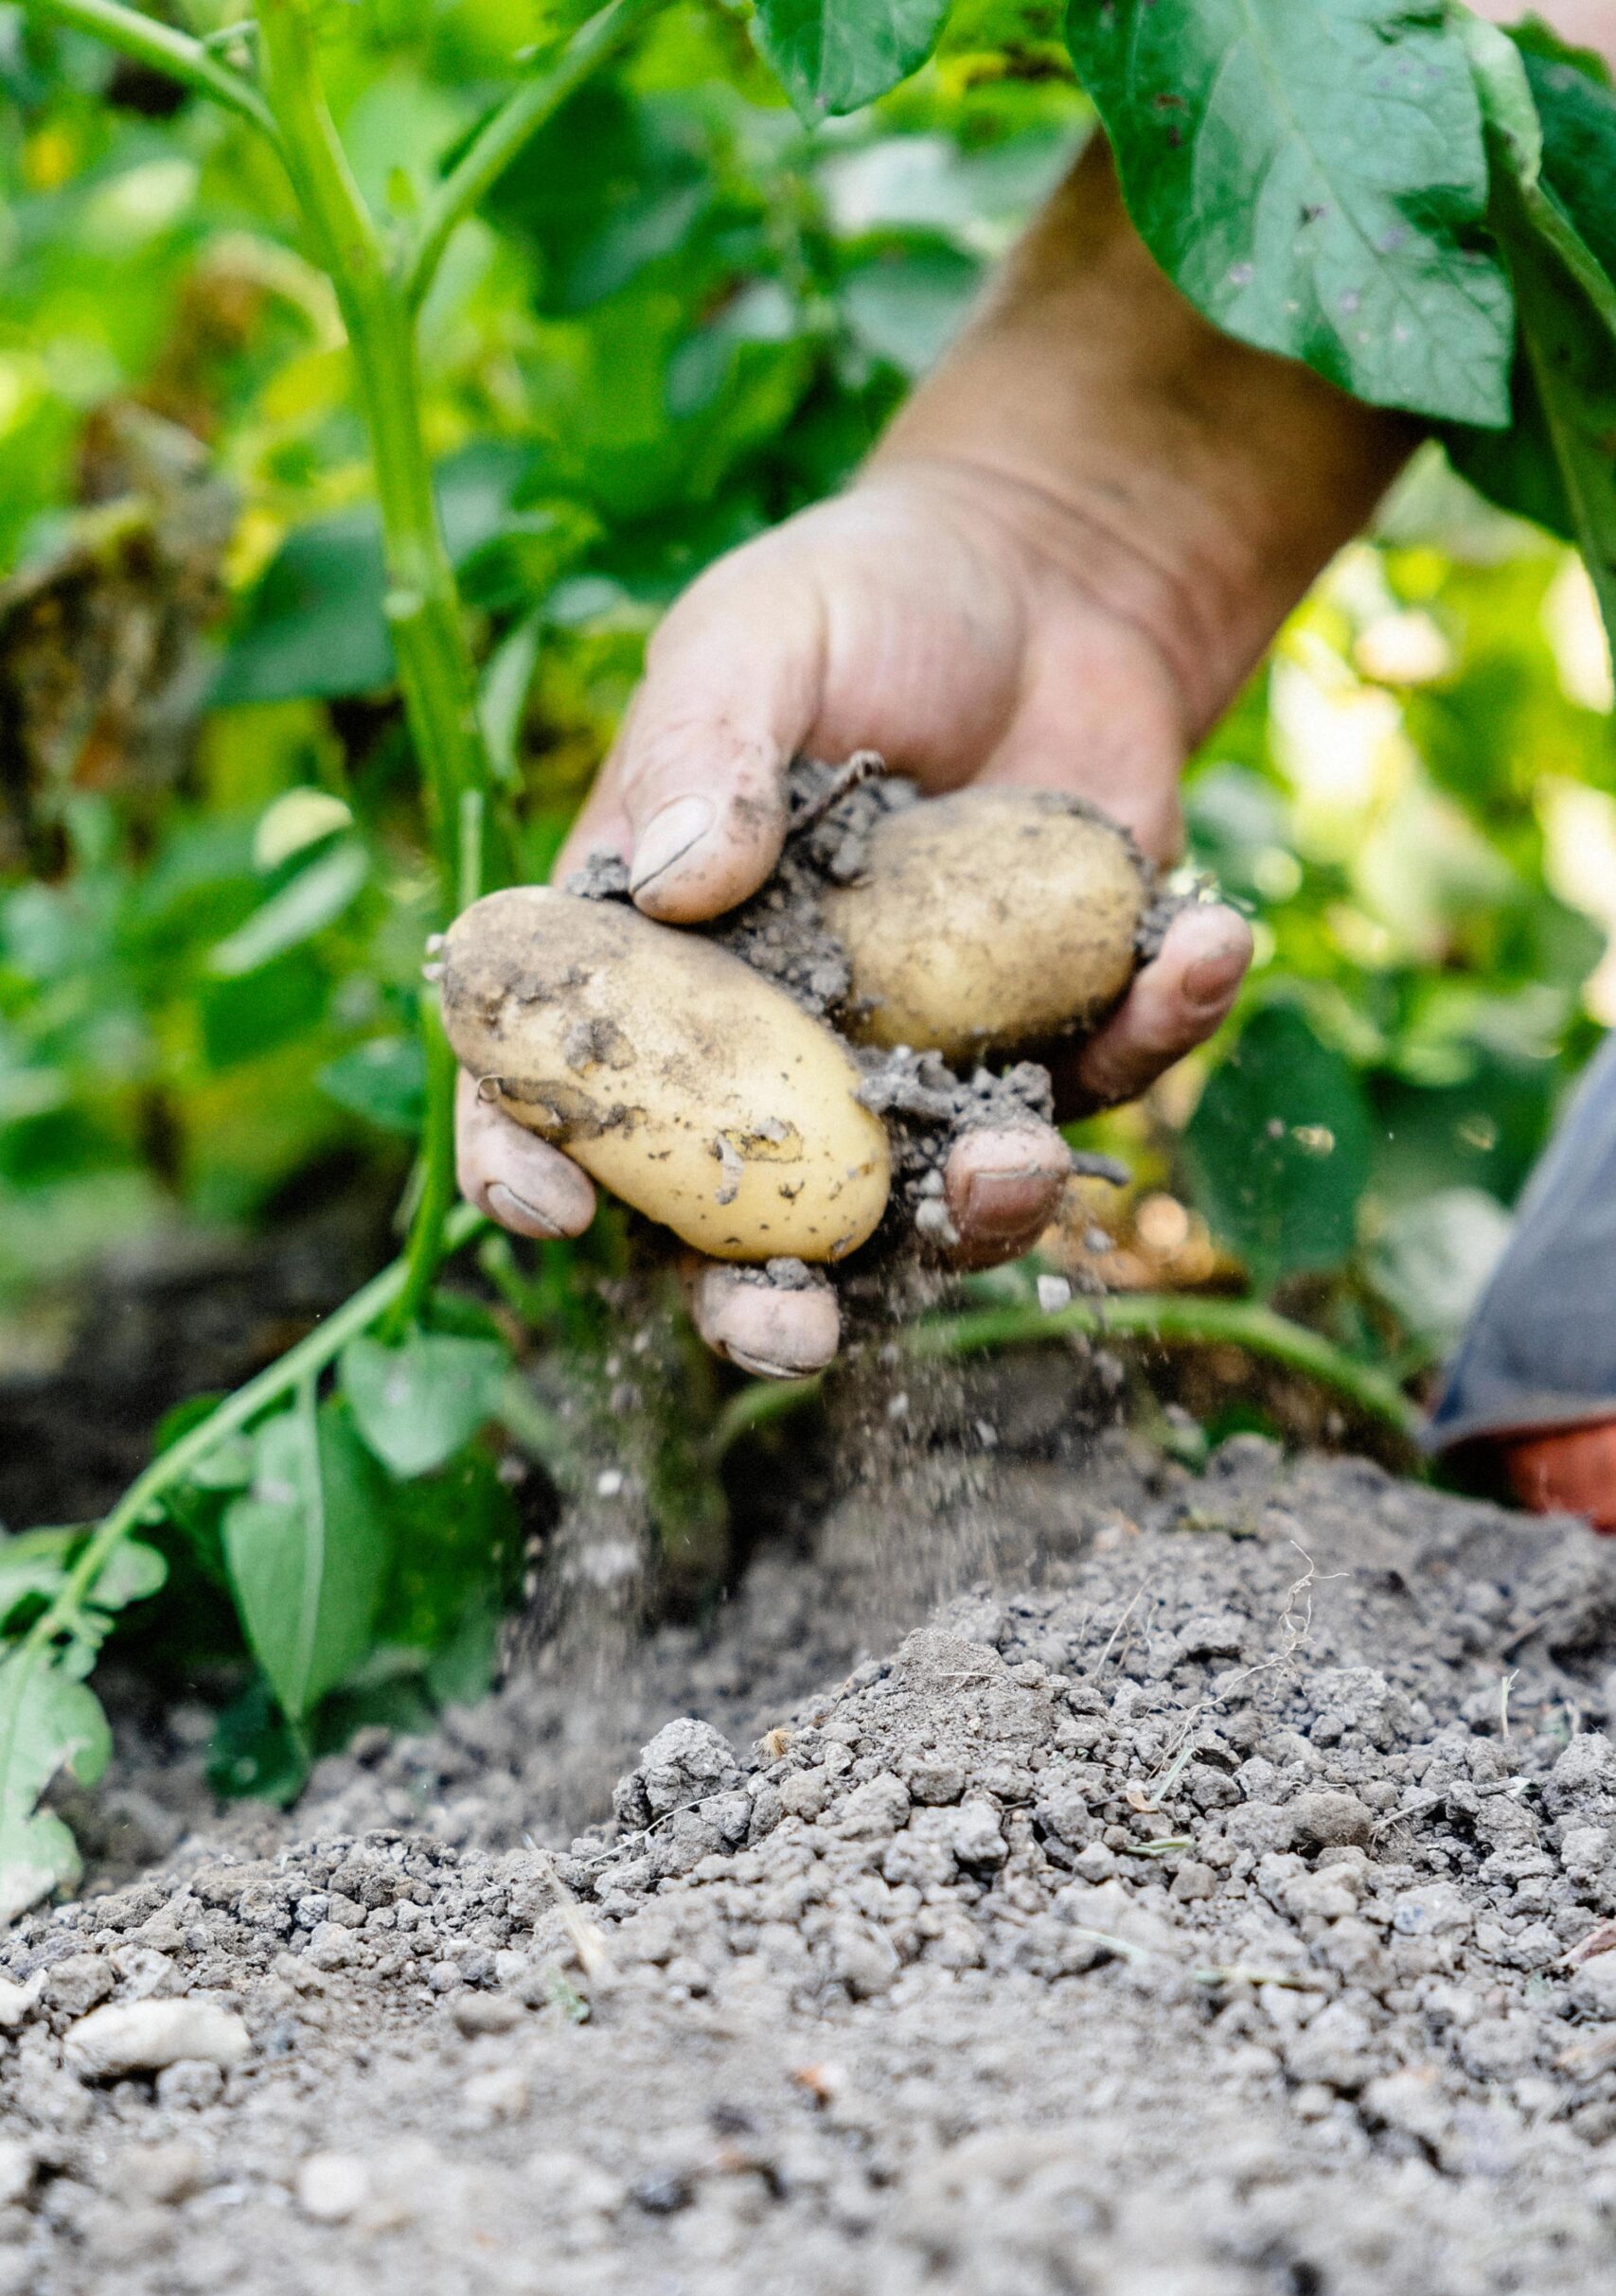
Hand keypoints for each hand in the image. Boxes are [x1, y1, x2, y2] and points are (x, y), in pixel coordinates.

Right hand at [456, 459, 1250, 1375]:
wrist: (1055, 578)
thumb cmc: (865, 595)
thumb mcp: (758, 635)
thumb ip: (706, 745)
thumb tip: (670, 882)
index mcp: (658, 960)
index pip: (556, 1084)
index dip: (526, 1159)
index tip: (547, 1210)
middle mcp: (778, 1045)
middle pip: (741, 1222)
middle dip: (757, 1308)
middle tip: (788, 1338)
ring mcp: (920, 1059)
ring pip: (927, 1204)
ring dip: (971, 1217)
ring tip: (1018, 1163)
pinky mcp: (1057, 1035)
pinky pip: (1101, 1082)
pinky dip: (1158, 1032)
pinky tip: (1204, 939)